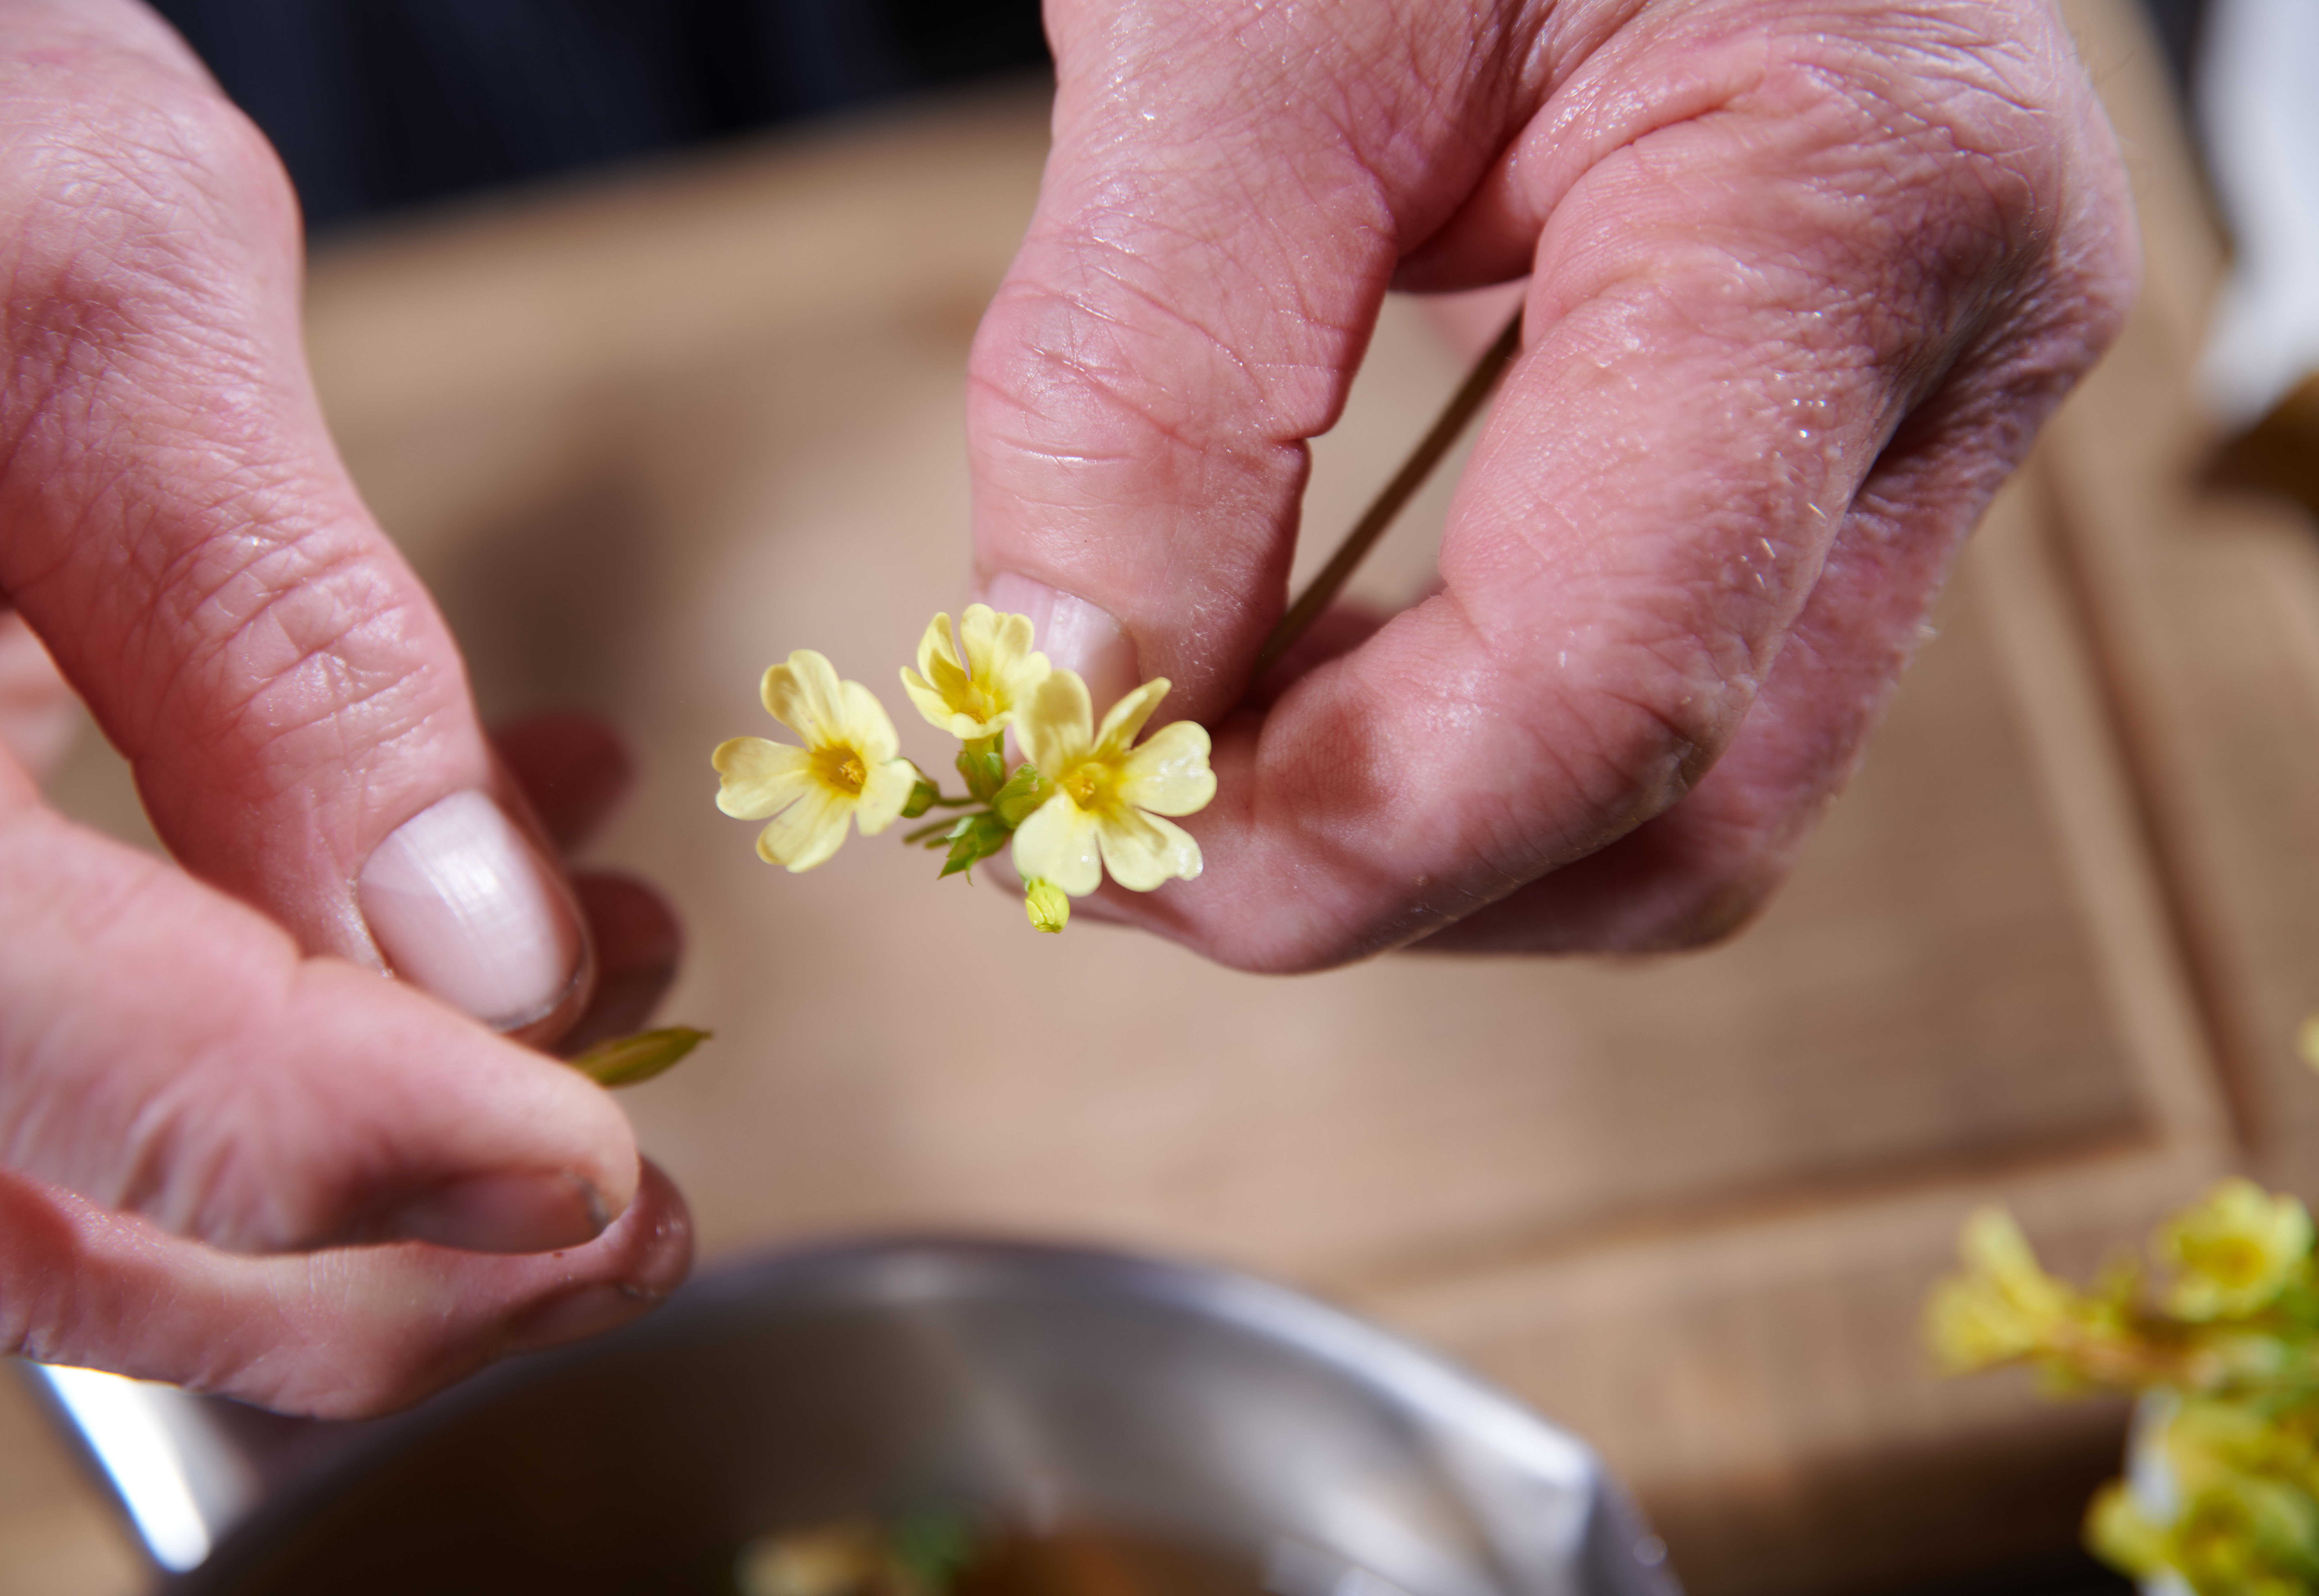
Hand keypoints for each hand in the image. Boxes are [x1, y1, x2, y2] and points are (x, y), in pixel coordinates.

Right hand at [0, 0, 688, 1414]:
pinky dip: (304, 1010)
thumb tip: (478, 952)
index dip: (364, 1155)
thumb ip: (279, 645)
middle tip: (640, 1202)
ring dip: (383, 1146)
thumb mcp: (95, 323)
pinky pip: (77, 1028)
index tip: (604, 1174)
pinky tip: (496, 887)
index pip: (74, 1069)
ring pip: (71, 1171)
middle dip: (381, 1251)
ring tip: (624, 988)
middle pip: (47, 1217)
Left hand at [967, 0, 2135, 966]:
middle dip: (1379, 863)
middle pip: (1673, 808)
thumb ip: (1146, 378)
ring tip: (1210, 714)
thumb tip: (1069, 679)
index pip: (1606, 695)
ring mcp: (1904, 415)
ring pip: (1676, 794)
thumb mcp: (1244, 25)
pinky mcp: (1820, 441)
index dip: (1335, 835)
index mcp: (1848, 214)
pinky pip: (1656, 689)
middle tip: (1128, 805)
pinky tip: (1310, 654)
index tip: (1105, 834)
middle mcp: (1941, 356)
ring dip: (1419, 821)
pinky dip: (1457, 731)